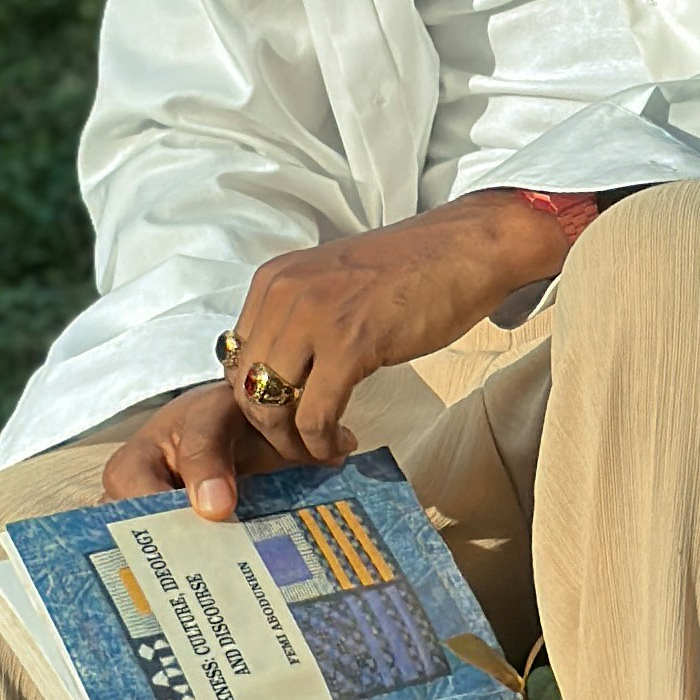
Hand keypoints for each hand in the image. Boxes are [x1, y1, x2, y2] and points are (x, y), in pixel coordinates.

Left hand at [103, 196, 576, 515]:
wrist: (465, 251)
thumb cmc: (409, 273)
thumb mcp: (331, 287)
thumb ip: (296, 321)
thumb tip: (276, 380)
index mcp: (273, 280)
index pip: (234, 359)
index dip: (255, 402)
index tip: (285, 422)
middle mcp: (283, 294)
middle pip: (243, 387)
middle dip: (268, 430)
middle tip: (301, 446)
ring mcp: (314, 317)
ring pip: (270, 407)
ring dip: (292, 444)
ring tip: (323, 448)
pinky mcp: (350, 343)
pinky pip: (314, 415)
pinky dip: (322, 442)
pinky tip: (344, 441)